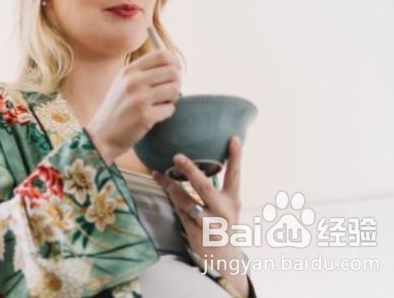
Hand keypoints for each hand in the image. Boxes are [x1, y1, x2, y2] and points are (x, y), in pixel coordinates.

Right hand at [86, 49, 181, 162]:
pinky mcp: (145, 116)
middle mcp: (133, 82)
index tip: (175, 72)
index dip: (175, 62)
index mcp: (129, 71)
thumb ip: (144, 71)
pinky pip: (170, 109)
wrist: (103, 134)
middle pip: (172, 72)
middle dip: (176, 82)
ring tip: (161, 103)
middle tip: (168, 92)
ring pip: (174, 90)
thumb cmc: (119, 107)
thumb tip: (175, 64)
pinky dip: (166, 112)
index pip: (161, 56)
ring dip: (173, 98)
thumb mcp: (124, 83)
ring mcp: (139, 99)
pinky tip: (155, 116)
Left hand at [153, 136, 248, 295]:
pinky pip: (179, 209)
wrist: (222, 255)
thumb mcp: (228, 205)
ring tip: (158, 172)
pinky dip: (170, 195)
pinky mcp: (194, 230)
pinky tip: (160, 182)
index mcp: (232, 200)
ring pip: (185, 200)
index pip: (235, 175)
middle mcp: (222, 210)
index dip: (236, 157)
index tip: (233, 138)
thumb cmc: (222, 222)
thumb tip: (201, 160)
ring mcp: (208, 222)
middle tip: (177, 156)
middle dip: (190, 170)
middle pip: (204, 187)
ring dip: (170, 185)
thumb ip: (219, 188)